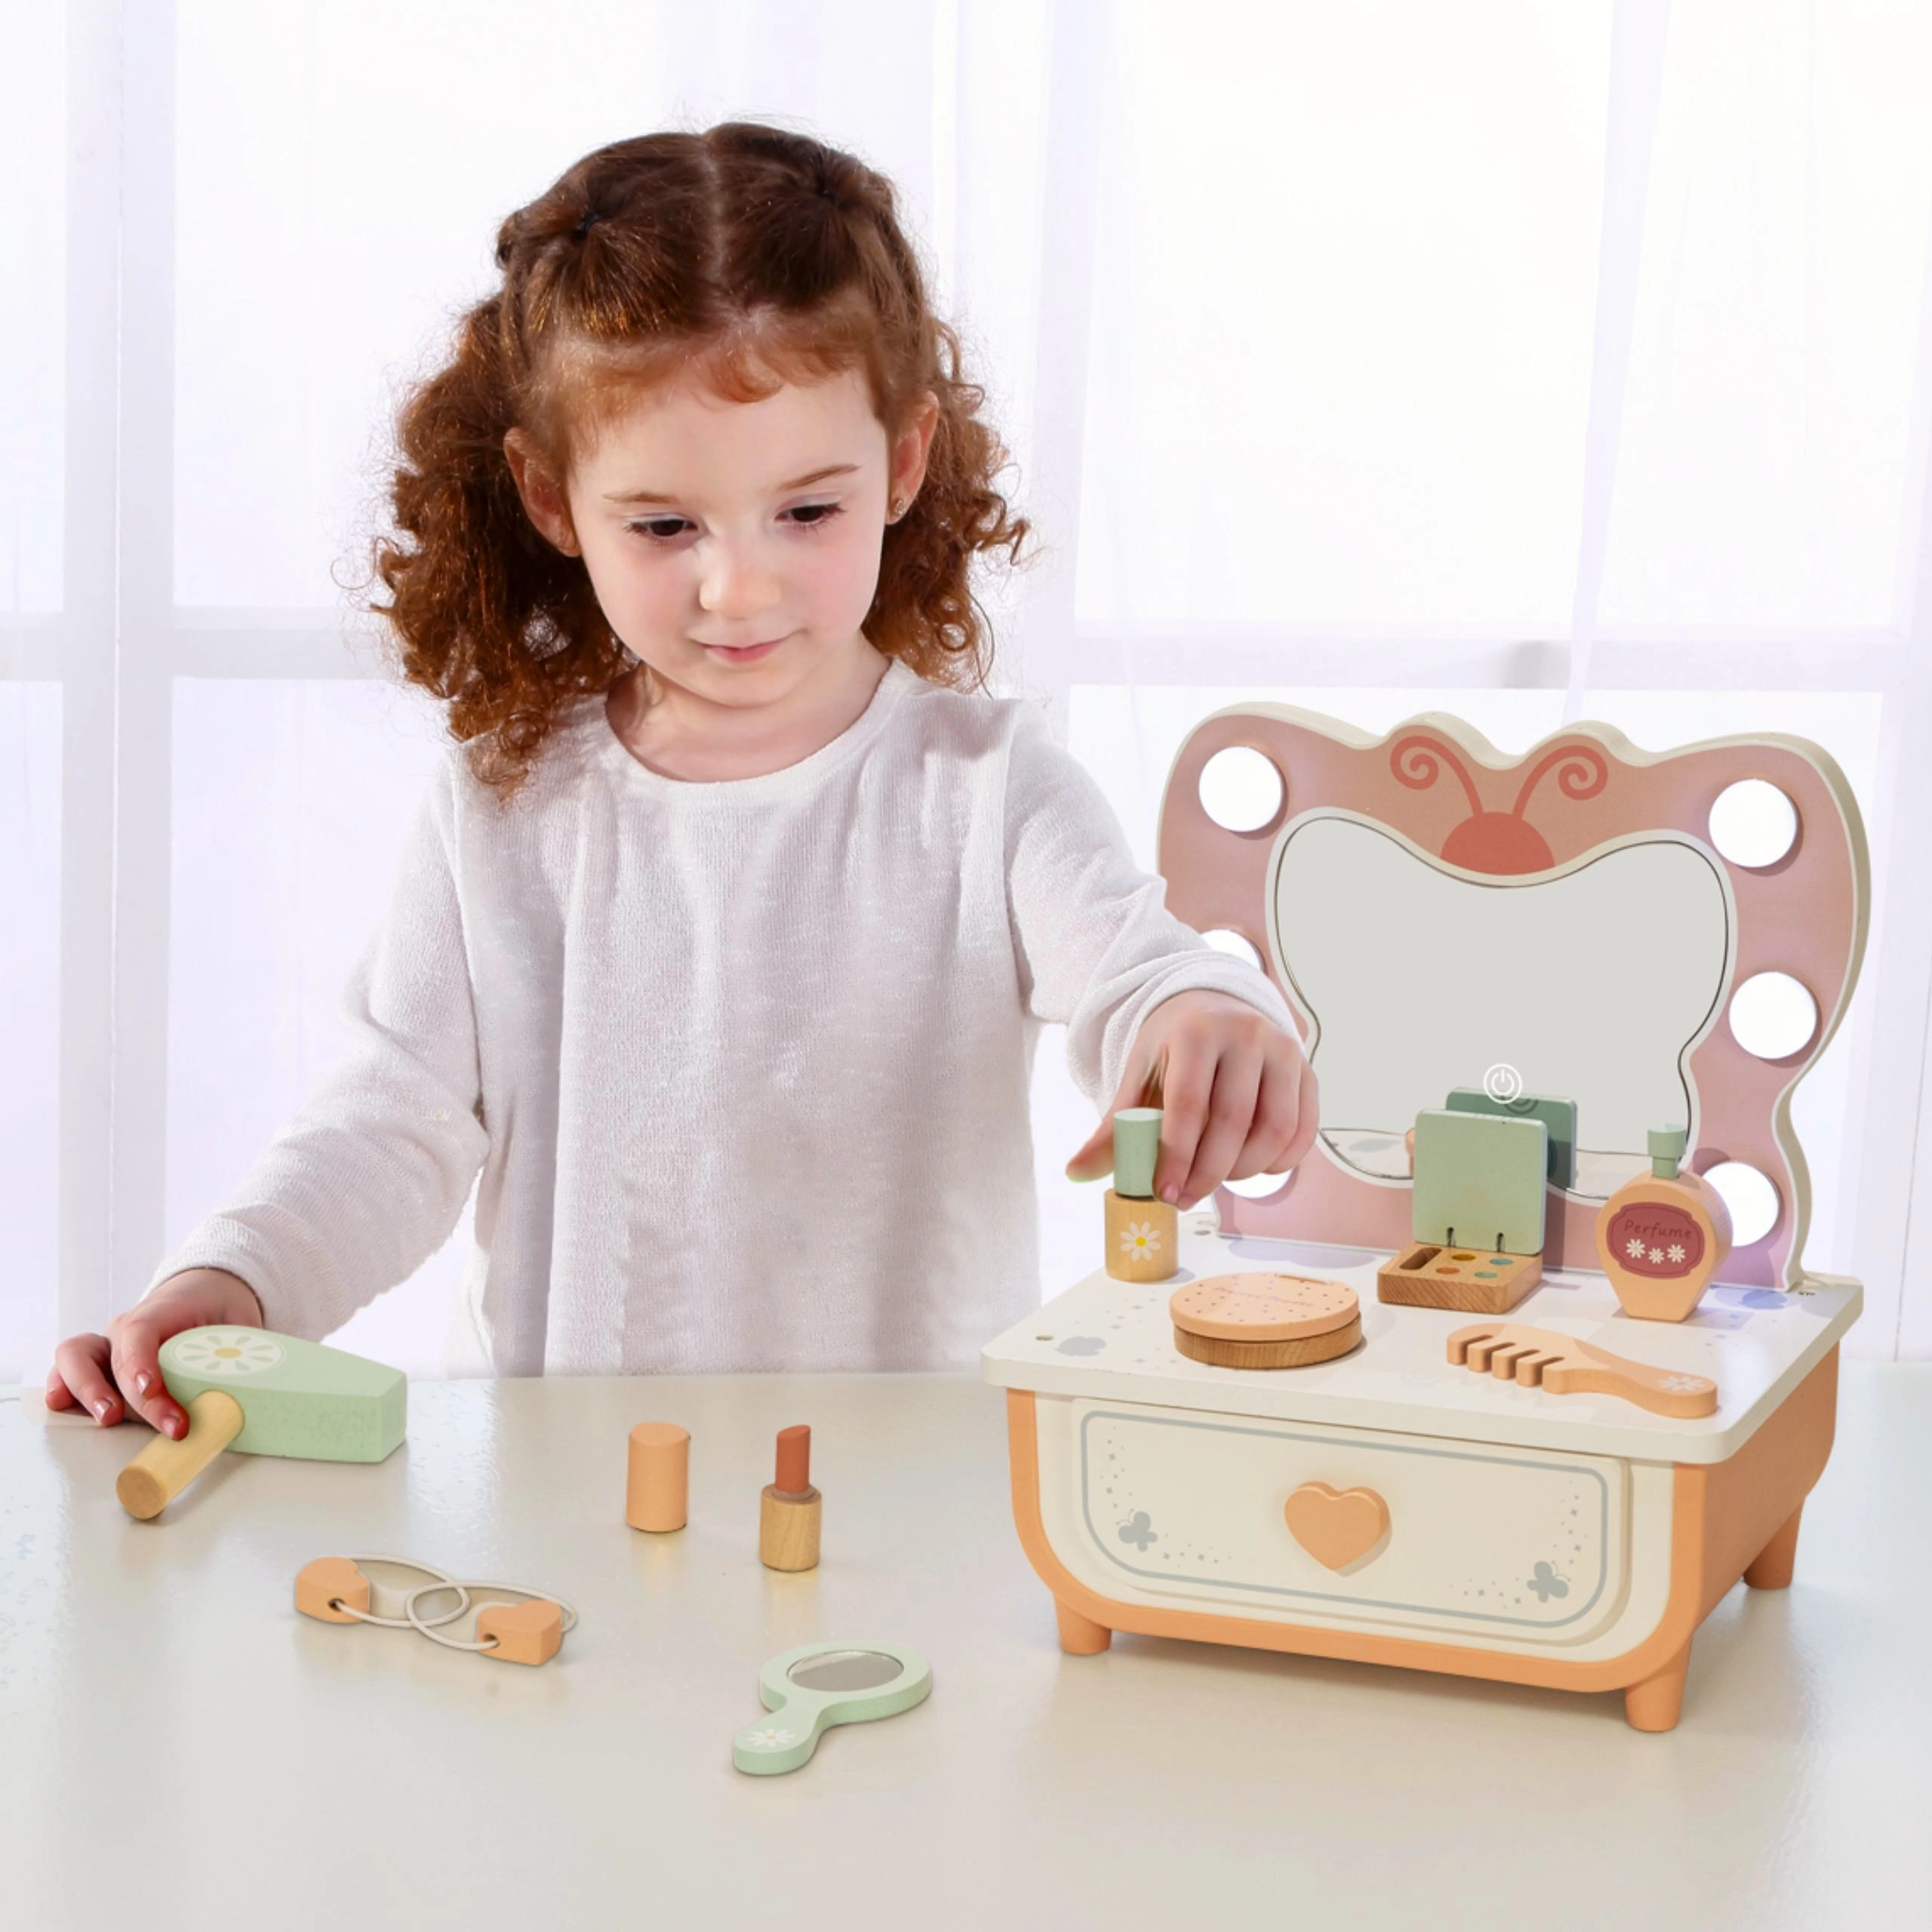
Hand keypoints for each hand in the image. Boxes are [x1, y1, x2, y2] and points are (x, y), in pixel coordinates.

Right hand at [45, 1268, 264, 1439]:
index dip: (141, 1364)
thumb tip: (256, 1389)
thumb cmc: (222, 1311)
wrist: (207, 1290)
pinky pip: (67, 1368)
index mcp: (162, 1311)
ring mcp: (109, 1344)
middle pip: (114, 1358)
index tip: (151, 1390)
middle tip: (156, 1424)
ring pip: (75, 1356)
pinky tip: (63, 1406)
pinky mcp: (100, 1362)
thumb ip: (243, 1352)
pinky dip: (63, 1387)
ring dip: (85, 1390)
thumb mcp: (241, 1324)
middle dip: (133, 1398)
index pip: (141, 1333)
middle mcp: (127, 1327)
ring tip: (107, 1419)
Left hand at [1065, 989, 1317, 1207]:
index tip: (1164, 1192)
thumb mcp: (1138, 1077)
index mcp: (1196, 1031)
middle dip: (1207, 1172)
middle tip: (1184, 1198)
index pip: (1189, 1103)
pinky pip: (1302, 1129)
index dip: (1177, 1155)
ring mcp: (1283, 1050)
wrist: (1213, 1007)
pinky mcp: (1306, 1070)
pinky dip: (1280, 1161)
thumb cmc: (1171, 1049)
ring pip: (1274, 1128)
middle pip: (1233, 1121)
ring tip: (1214, 1180)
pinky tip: (1251, 1169)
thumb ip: (1112, 1128)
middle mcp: (1246, 1034)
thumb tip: (1075, 1172)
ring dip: (1244, 1170)